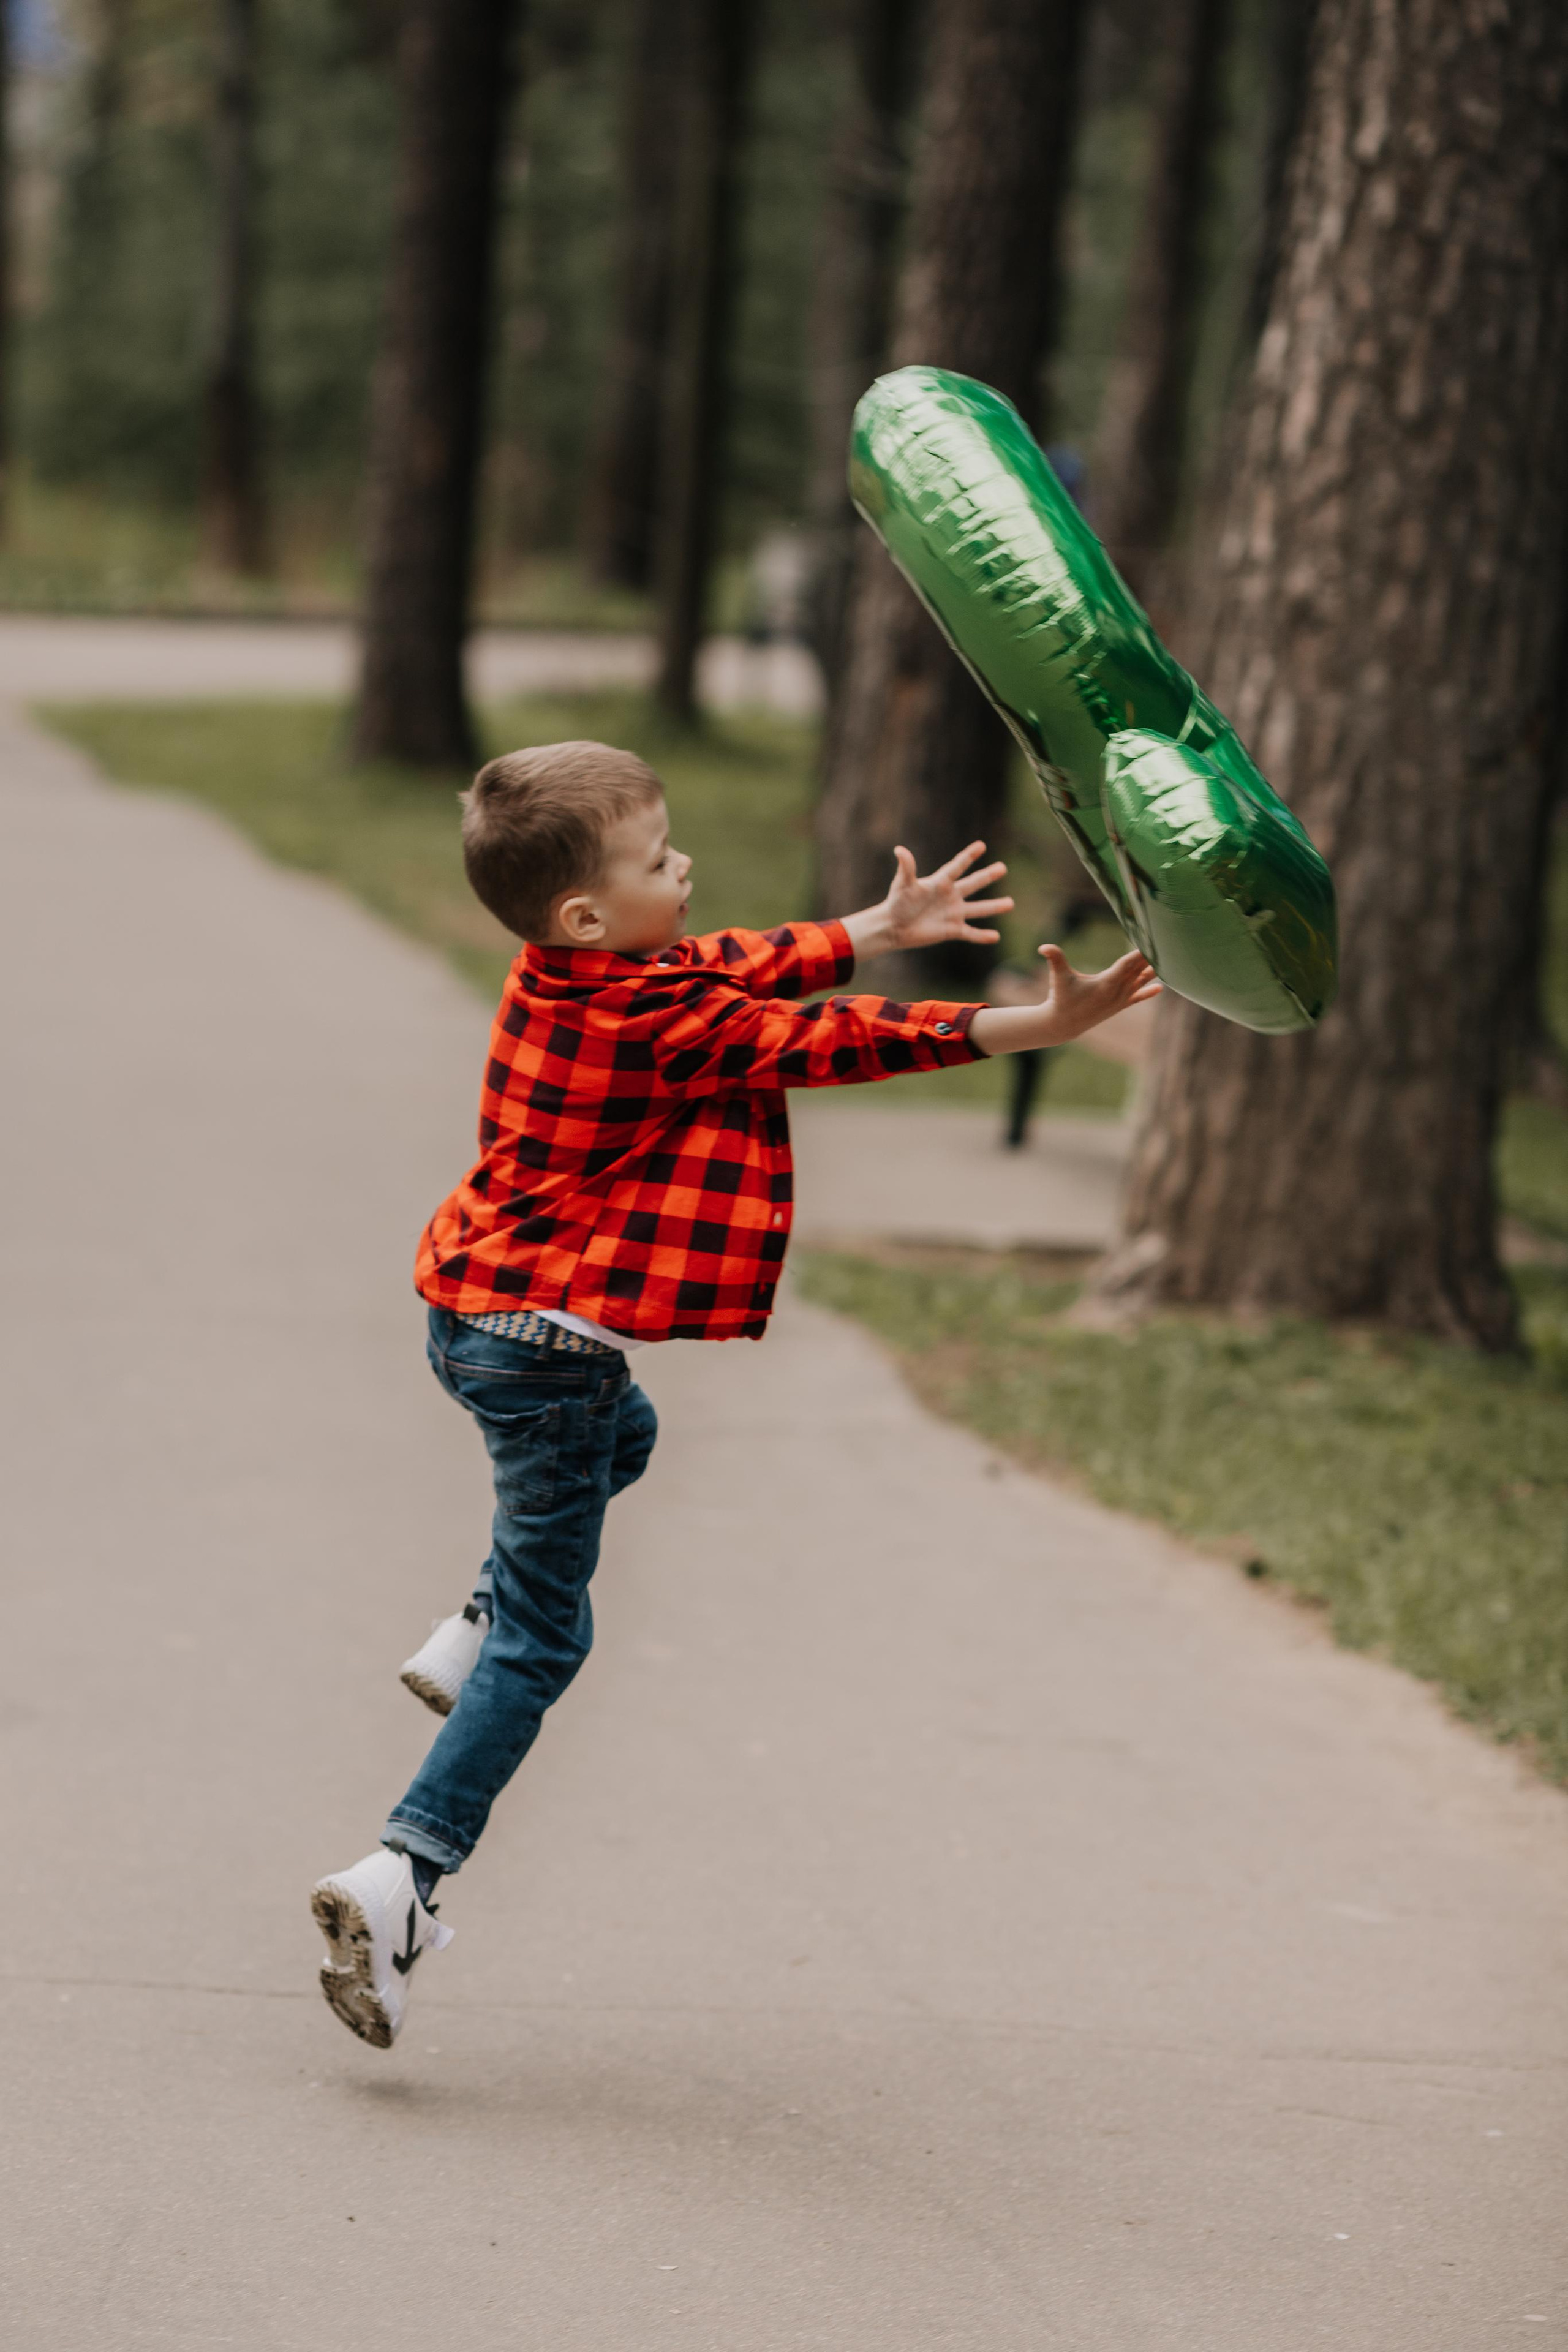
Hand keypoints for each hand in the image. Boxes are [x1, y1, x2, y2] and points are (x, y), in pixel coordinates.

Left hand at [841, 840, 1013, 961]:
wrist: (893, 927)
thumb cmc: (897, 903)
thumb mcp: (902, 884)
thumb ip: (906, 868)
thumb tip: (900, 850)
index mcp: (940, 882)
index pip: (957, 867)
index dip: (968, 856)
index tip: (981, 845)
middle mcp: (950, 896)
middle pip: (973, 884)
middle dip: (987, 876)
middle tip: (1003, 868)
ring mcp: (953, 913)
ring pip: (978, 909)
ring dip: (994, 906)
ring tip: (1011, 903)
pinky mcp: (952, 930)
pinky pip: (970, 933)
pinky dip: (982, 936)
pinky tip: (996, 936)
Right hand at [969, 944, 1160, 1056]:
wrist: (1063, 1025)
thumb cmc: (1061, 998)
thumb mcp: (1058, 977)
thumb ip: (1055, 959)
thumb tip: (1043, 947)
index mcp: (1107, 982)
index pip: (1128, 963)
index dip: (1141, 952)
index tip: (1153, 942)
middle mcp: (1117, 991)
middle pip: (1138, 969)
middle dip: (1151, 956)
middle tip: (1165, 942)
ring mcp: (1119, 1000)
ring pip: (1140, 982)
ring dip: (1152, 971)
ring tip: (1169, 960)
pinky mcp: (1117, 1006)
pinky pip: (1137, 998)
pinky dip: (1148, 992)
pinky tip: (1160, 988)